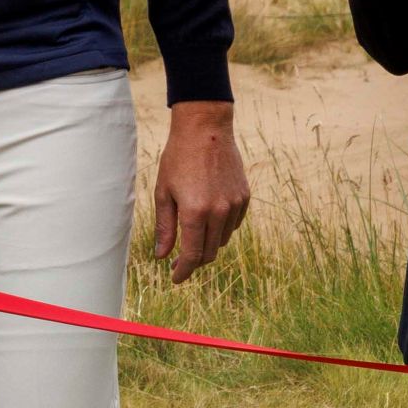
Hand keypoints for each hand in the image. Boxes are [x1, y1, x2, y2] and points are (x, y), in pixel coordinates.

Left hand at [152, 99, 251, 283]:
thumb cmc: (178, 159)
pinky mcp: (244, 197)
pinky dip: (221, 228)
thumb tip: (163, 255)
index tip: (176, 278)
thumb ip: (164, 227)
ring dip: (208, 244)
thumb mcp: (164, 193)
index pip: (193, 255)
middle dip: (194, 261)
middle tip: (179, 260)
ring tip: (193, 233)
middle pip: (209, 252)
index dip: (184, 271)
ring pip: (223, 240)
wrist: (206, 130)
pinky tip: (209, 218)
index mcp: (195, 212)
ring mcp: (234, 205)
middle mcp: (219, 212)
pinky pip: (234, 224)